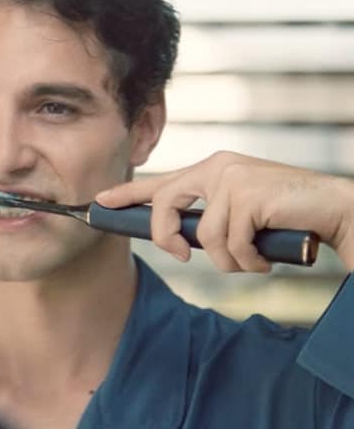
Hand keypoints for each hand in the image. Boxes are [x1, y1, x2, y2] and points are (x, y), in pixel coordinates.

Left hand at [95, 152, 353, 271]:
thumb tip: (179, 242)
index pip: (160, 182)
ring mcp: (233, 178)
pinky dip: (247, 261)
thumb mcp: (238, 216)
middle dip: (167, 239)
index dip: (127, 194)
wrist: (335, 212)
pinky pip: (229, 244)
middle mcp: (218, 167)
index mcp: (212, 169)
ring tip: (252, 258)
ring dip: (229, 260)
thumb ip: (207, 220)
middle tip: (183, 257)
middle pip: (165, 206)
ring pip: (204, 237)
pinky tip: (265, 256)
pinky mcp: (248, 195)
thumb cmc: (285, 219)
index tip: (98, 203)